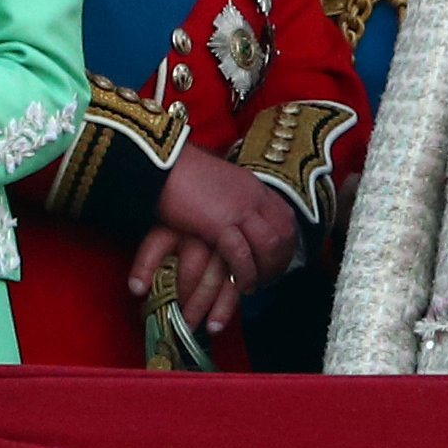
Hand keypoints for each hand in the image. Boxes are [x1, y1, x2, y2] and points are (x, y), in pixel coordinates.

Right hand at [126, 144, 300, 332]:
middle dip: (280, 261)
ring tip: (254, 284)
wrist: (162, 163)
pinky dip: (245, 273)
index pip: (286, 218)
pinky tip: (240, 283)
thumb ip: (233, 198)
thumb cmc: (182, 172)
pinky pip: (242, 255)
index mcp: (253, 187)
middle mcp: (253, 198)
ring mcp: (239, 210)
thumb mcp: (219, 181)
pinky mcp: (219, 224)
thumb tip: (235, 217)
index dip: (286, 243)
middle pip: (283, 234)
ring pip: (269, 247)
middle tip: (268, 278)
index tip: (277, 260)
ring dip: (265, 270)